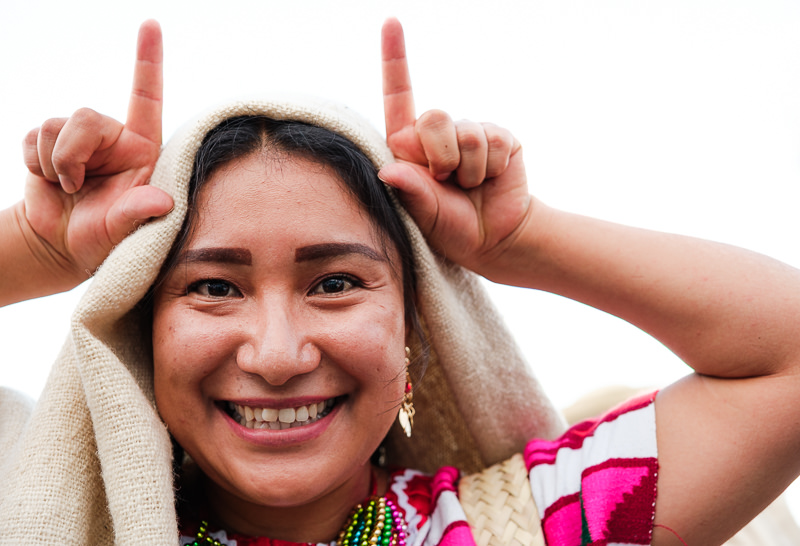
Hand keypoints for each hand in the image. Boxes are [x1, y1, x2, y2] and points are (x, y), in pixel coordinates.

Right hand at [20, 20, 171, 282]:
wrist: (61, 247)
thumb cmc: (102, 242)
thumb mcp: (124, 233)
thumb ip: (138, 214)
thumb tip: (163, 203)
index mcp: (142, 151)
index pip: (147, 99)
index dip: (148, 61)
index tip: (151, 24)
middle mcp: (114, 139)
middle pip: (85, 115)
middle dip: (72, 152)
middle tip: (74, 184)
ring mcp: (81, 140)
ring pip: (55, 124)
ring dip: (52, 161)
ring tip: (65, 187)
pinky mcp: (50, 144)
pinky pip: (32, 136)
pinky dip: (33, 162)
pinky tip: (48, 181)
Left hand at [378, 18, 533, 279]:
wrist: (494, 239)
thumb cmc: (449, 229)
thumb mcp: (424, 217)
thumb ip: (410, 192)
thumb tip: (389, 171)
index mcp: (409, 146)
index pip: (398, 97)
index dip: (395, 60)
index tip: (391, 22)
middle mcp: (437, 134)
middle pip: (435, 116)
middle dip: (441, 156)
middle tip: (446, 182)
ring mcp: (469, 133)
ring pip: (467, 132)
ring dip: (469, 169)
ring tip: (469, 186)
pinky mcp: (499, 137)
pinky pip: (494, 140)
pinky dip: (491, 167)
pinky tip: (490, 179)